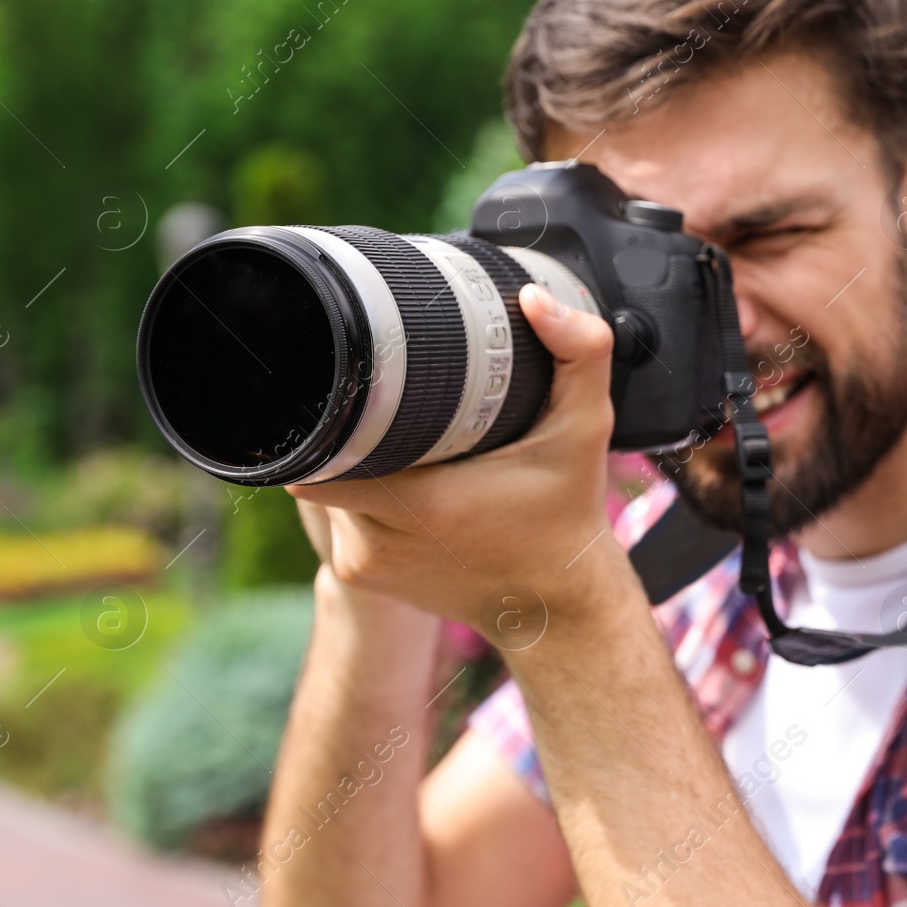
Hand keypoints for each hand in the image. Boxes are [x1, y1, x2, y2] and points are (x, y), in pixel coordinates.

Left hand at [287, 284, 624, 629]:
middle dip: (346, 428)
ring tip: (394, 440)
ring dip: (348, 460)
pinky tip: (396, 480)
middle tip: (387, 404)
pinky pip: (332, 516)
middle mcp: (379, 540)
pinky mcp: (358, 577)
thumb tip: (536, 301)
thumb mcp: (586, 429)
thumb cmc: (566, 515)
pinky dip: (354, 494)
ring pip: (321, 485)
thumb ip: (580, 353)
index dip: (333, 406)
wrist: (556, 605)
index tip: (358, 380)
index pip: (326, 443)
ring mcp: (361, 564)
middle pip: (320, 456)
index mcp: (422, 503)